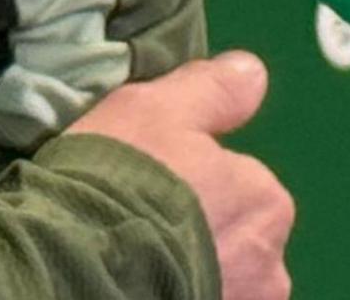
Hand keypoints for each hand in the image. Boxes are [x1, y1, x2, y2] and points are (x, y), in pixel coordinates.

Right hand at [66, 51, 295, 299]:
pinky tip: (138, 285)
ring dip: (191, 269)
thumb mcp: (159, 109)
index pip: (240, 183)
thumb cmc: (123, 180)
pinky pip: (197, 298)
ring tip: (135, 261)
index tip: (152, 181)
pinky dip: (176, 291)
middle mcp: (271, 264)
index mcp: (267, 201)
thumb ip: (212, 91)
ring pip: (220, 277)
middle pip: (235, 237)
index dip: (194, 179)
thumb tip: (253, 73)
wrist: (78, 268)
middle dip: (200, 233)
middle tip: (142, 223)